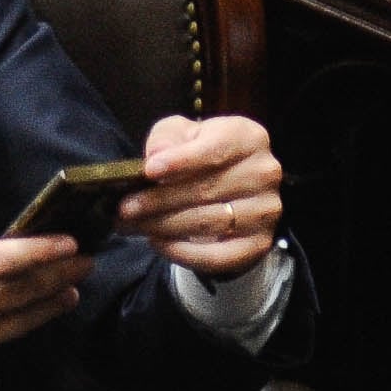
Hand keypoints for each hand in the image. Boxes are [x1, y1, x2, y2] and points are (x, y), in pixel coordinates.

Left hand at [113, 112, 283, 278]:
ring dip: (164, 227)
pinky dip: (183, 253)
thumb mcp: (181, 134)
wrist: (228, 187)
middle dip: (159, 200)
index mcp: (249, 138)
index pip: (215, 150)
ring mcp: (266, 211)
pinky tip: (158, 243)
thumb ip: (168, 137)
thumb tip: (157, 155)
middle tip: (125, 208)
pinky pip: (218, 256)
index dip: (180, 161)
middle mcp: (265, 173)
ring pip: (208, 223)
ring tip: (132, 225)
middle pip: (207, 190)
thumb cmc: (200, 153)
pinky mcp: (259, 244)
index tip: (148, 171)